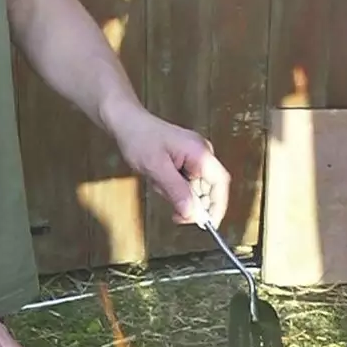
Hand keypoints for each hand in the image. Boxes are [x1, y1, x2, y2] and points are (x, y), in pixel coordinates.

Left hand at [106, 103, 230, 227]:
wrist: (126, 122)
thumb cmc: (139, 138)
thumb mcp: (156, 168)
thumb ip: (175, 190)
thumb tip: (192, 213)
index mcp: (200, 152)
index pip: (220, 183)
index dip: (218, 206)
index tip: (209, 225)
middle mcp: (202, 154)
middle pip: (209, 189)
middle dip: (190, 202)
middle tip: (173, 213)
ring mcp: (195, 157)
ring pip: (196, 189)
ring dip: (177, 194)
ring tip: (157, 182)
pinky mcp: (187, 161)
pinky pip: (186, 183)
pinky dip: (173, 188)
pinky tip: (158, 179)